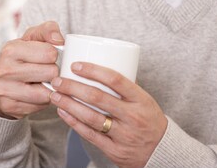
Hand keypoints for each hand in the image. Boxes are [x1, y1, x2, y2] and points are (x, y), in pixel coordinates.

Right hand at [0, 21, 63, 118]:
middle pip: (51, 72)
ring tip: (43, 81)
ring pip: (47, 92)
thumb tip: (59, 40)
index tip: (49, 56)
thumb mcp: (33, 37)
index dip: (54, 54)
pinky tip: (37, 93)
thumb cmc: (22, 55)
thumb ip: (49, 30)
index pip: (50, 52)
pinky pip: (40, 105)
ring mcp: (5, 90)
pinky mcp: (10, 107)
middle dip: (53, 71)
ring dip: (50, 87)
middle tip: (47, 70)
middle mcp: (5, 70)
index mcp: (11, 49)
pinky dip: (43, 100)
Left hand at [49, 63, 167, 167]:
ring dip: (69, 104)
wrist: (161, 151)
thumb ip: (124, 87)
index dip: (94, 70)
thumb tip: (98, 67)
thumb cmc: (149, 119)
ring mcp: (123, 135)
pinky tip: (63, 112)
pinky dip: (74, 123)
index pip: (115, 80)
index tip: (76, 65)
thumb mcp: (144, 99)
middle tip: (58, 80)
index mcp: (140, 99)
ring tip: (55, 95)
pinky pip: (90, 135)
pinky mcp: (114, 150)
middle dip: (73, 87)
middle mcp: (132, 116)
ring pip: (91, 117)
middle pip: (98, 98)